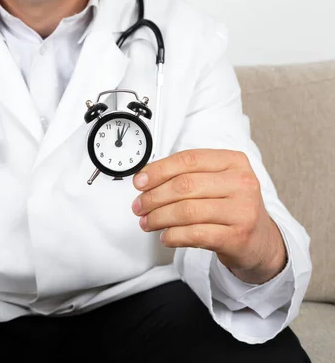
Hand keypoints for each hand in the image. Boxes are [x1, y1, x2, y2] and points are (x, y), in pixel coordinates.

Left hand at [131, 149, 286, 283]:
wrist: (260, 240)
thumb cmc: (231, 207)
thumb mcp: (216, 182)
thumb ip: (186, 175)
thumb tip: (145, 179)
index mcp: (233, 162)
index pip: (188, 160)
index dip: (158, 170)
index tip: (139, 182)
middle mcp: (241, 183)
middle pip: (184, 186)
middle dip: (153, 197)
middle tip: (139, 206)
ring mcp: (242, 210)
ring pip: (187, 211)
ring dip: (158, 218)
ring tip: (147, 222)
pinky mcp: (237, 237)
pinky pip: (195, 235)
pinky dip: (173, 236)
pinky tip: (166, 236)